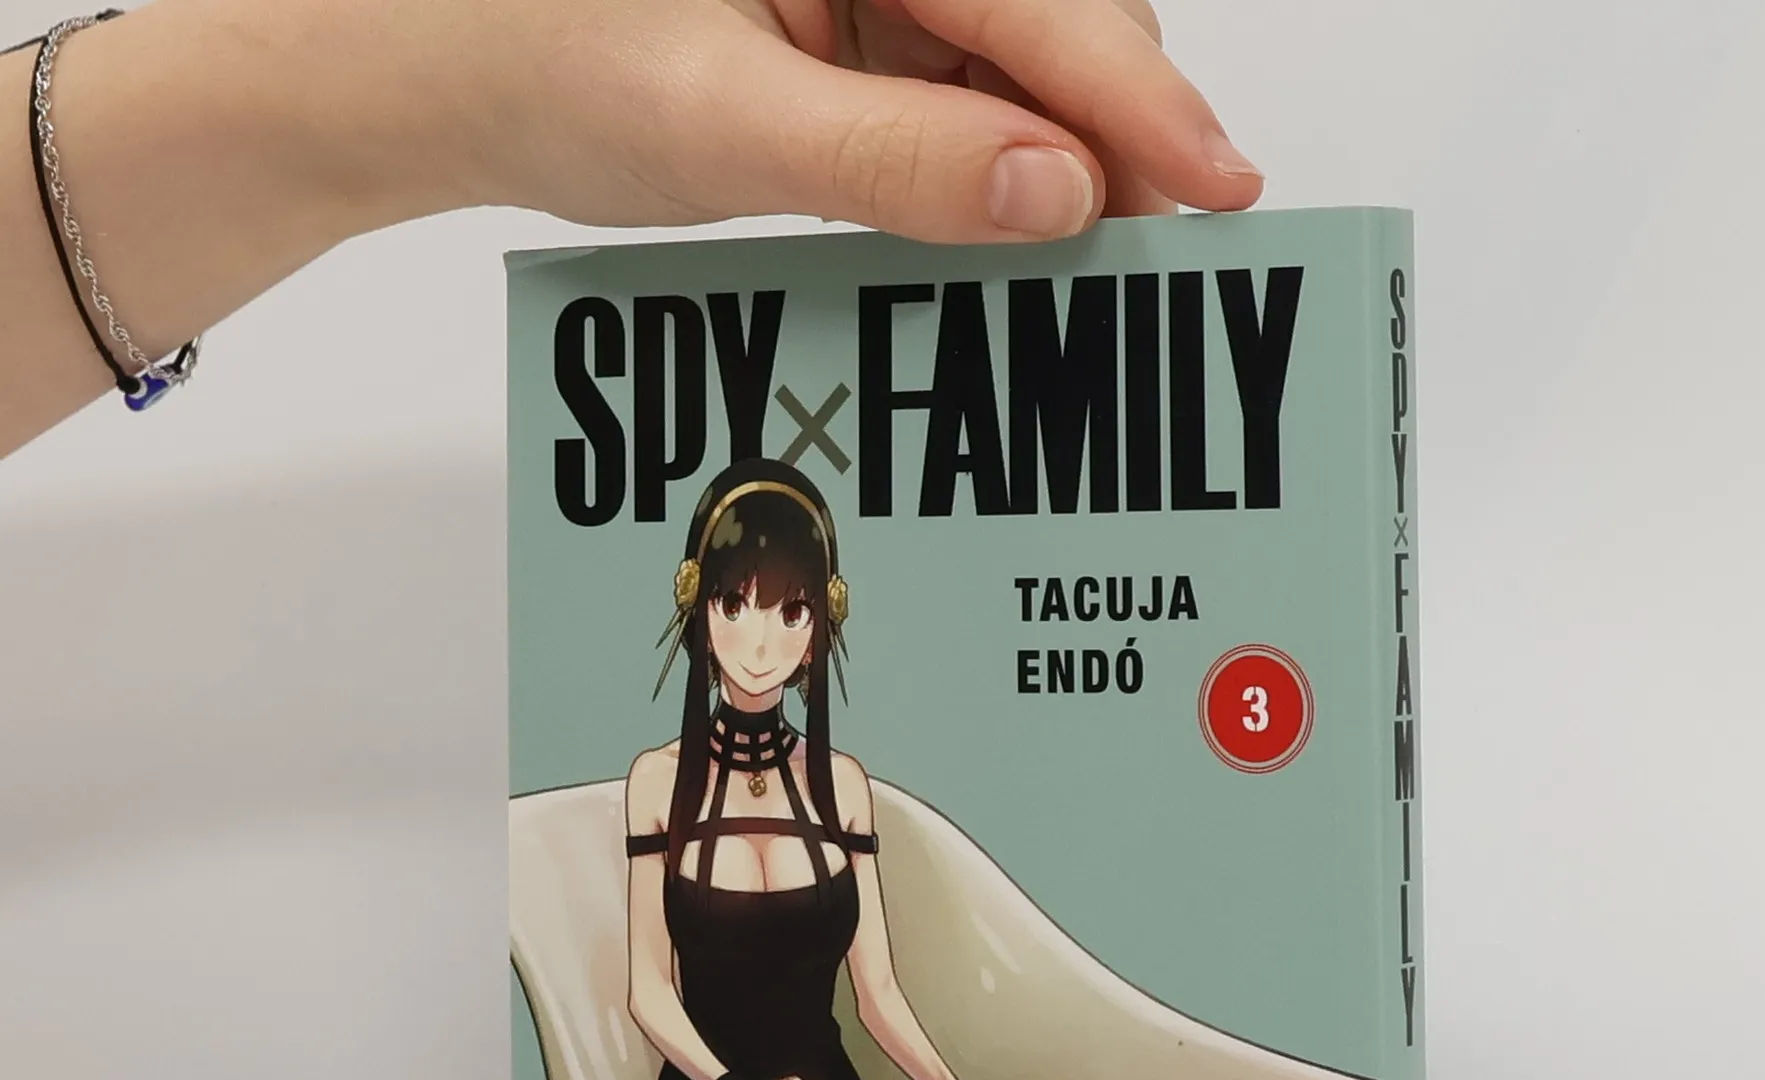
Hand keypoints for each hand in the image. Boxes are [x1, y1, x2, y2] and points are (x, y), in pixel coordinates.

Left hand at [315, 0, 1263, 239]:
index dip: (1138, 95)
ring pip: (1019, 53)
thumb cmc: (534, 57)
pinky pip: (961, 80)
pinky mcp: (855, 14)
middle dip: (1110, 127)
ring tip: (1082, 256)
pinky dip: (991, 156)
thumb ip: (897, 155)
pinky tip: (1001, 218)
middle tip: (1161, 246)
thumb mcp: (721, 123)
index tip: (1218, 186)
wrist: (431, 68)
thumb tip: (1056, 191)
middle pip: (1051, 10)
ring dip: (1056, 153)